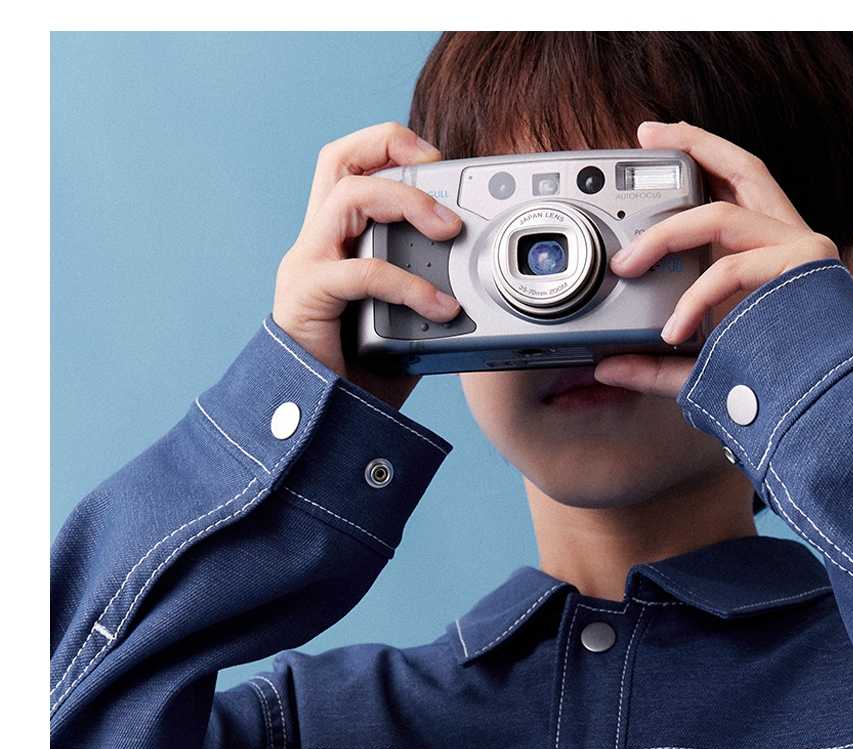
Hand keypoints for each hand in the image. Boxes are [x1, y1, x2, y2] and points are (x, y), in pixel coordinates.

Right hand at [271, 122, 463, 408]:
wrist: (320, 433)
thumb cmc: (360, 382)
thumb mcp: (408, 329)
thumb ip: (429, 298)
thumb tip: (482, 289)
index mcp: (337, 244)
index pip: (354, 167)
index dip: (393, 148)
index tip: (442, 165)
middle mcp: (316, 244)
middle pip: (340, 159)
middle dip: (392, 147)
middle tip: (443, 172)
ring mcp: (307, 266)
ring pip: (349, 196)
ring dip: (406, 203)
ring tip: (450, 231)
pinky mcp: (306, 297)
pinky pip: (360, 273)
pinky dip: (408, 285)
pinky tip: (442, 309)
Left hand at [592, 120, 839, 398]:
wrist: (831, 412)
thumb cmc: (781, 392)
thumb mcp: (704, 373)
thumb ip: (657, 368)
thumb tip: (606, 368)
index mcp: (776, 253)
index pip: (740, 184)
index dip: (702, 155)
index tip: (657, 141)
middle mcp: (793, 240)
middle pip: (742, 167)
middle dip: (691, 144)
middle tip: (645, 138)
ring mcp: (802, 250)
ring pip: (722, 214)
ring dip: (666, 232)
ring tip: (628, 264)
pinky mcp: (808, 267)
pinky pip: (732, 269)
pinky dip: (696, 297)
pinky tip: (675, 329)